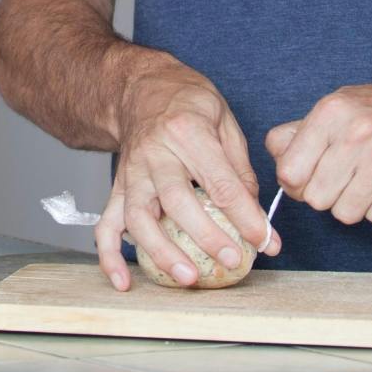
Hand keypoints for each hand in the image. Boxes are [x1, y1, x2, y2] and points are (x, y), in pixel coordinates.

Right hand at [97, 64, 280, 290]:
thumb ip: (238, 166)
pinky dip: (110, 257)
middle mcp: (154, 153)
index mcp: (187, 132)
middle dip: (207, 236)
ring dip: (162, 251)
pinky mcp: (118, 189)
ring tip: (187, 278)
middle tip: (233, 261)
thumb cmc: (186, 102)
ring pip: (139, 217)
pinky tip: (125, 282)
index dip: (245, 216)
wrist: (139, 88)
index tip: (266, 241)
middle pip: (177, 201)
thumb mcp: (222, 119)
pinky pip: (106, 225)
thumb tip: (252, 212)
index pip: (220, 181)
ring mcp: (132, 173)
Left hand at [265, 80, 371, 226]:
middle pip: (315, 198)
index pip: (289, 170)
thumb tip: (276, 155)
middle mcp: (355, 130)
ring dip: (355, 205)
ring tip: (370, 182)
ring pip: (345, 213)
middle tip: (346, 181)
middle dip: (327, 197)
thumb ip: (301, 132)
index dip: (296, 184)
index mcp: (330, 111)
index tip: (309, 180)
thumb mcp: (339, 107)